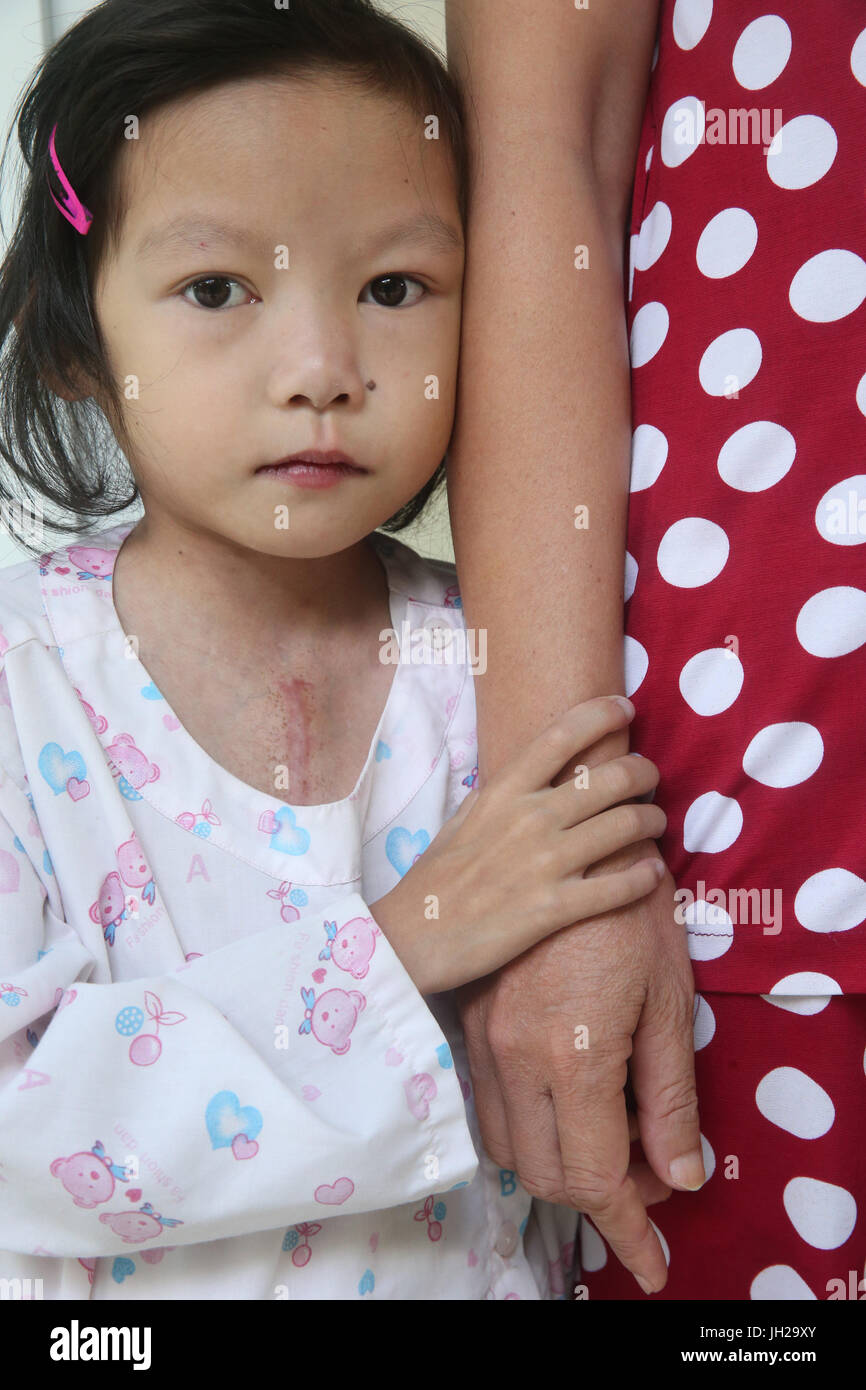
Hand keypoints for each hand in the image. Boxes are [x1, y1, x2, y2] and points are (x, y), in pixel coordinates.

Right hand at [371, 696, 665, 993]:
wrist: (412, 937)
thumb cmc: (434, 880)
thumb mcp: (461, 820)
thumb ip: (499, 796)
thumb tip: (529, 775)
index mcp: (503, 792)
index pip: (561, 736)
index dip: (601, 715)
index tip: (625, 709)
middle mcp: (530, 819)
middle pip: (609, 779)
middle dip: (643, 773)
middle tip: (651, 777)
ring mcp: (545, 863)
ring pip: (625, 827)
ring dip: (652, 820)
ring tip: (657, 822)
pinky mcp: (555, 908)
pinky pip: (619, 887)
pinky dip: (645, 876)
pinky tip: (652, 873)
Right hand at [456, 848, 702, 1294]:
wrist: (567, 835)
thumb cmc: (631, 915)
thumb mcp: (668, 1004)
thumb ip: (669, 1097)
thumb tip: (677, 1177)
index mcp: (573, 1055)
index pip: (597, 1178)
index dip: (629, 1230)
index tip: (651, 1261)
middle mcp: (514, 1055)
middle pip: (546, 1173)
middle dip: (600, 1198)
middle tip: (648, 1173)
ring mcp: (483, 1038)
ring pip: (508, 1145)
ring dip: (559, 1163)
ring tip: (612, 1137)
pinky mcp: (468, 1022)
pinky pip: (488, 1104)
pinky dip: (528, 1126)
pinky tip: (566, 1103)